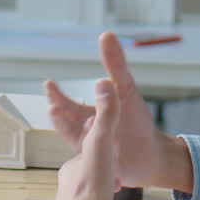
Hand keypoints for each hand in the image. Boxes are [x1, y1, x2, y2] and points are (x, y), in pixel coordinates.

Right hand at [45, 32, 192, 191]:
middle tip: (53, 106)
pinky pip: (87, 160)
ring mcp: (91, 148)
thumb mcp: (126, 89)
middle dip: (58, 114)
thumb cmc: (137, 122)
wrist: (151, 155)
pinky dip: (86, 155)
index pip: (67, 104)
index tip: (48, 83)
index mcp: (88, 114)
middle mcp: (85, 130)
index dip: (57, 96)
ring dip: (70, 132)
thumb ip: (115, 64)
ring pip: (74, 140)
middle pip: (65, 122)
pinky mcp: (100, 165)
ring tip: (65, 122)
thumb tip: (105, 34)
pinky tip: (85, 150)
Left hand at [55, 79, 139, 199]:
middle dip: (107, 176)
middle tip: (122, 176)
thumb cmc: (92, 187)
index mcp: (70, 172)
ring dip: (110, 198)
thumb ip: (106, 116)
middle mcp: (67, 193)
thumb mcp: (101, 145)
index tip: (117, 150)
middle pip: (92, 179)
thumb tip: (104, 82)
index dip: (106, 150)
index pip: (89, 155)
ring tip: (124, 197)